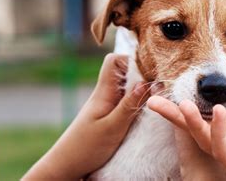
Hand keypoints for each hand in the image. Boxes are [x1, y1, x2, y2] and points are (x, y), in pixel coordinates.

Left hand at [23, 54, 149, 179]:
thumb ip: (128, 105)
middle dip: (143, 75)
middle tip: (159, 87)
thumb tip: (145, 82)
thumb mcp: (111, 128)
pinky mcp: (110, 116)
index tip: (151, 71)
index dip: (132, 60)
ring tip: (156, 98)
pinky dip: (138, 102)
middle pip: (124, 72)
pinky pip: (127, 101)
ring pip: (127, 87)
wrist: (66, 166)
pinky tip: (146, 111)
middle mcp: (106, 94)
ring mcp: (108, 105)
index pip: (115, 61)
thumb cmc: (86, 148)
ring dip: (142, 90)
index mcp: (103, 92)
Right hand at [148, 57, 225, 179]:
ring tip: (177, 104)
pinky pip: (222, 148)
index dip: (191, 96)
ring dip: (189, 121)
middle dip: (175, 113)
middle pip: (198, 122)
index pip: (209, 104)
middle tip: (152, 100)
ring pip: (204, 136)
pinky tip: (218, 112)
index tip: (173, 83)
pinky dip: (216, 131)